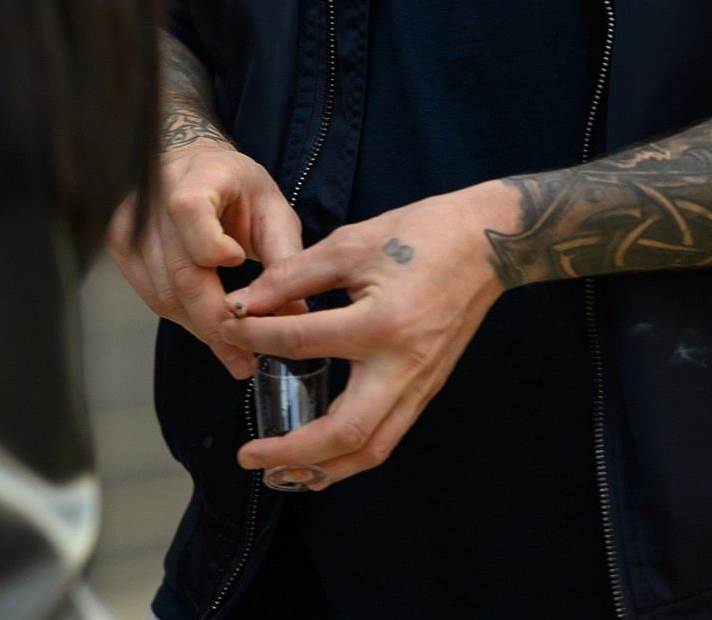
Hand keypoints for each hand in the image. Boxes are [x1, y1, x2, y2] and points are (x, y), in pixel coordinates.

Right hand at [107, 139, 302, 378]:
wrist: (195, 165)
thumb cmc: (238, 188)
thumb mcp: (274, 212)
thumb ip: (285, 260)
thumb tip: (295, 316)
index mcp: (198, 175)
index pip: (188, 211)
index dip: (212, 247)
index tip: (241, 262)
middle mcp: (155, 195)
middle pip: (179, 269)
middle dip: (216, 322)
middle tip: (245, 358)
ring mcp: (132, 221)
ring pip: (164, 292)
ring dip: (201, 326)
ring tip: (233, 348)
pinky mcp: (121, 242)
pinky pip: (151, 295)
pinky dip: (181, 316)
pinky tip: (205, 321)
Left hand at [222, 180, 518, 485]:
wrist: (486, 244)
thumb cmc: (417, 236)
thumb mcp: (349, 245)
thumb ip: (292, 276)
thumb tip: (243, 303)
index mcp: (379, 324)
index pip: (300, 344)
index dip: (254, 337)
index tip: (225, 328)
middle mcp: (402, 367)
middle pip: (345, 433)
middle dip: (292, 452)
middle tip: (247, 457)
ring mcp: (420, 385)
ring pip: (371, 449)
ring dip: (324, 468)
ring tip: (279, 475)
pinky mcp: (426, 389)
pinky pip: (387, 435)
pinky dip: (351, 455)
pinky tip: (321, 458)